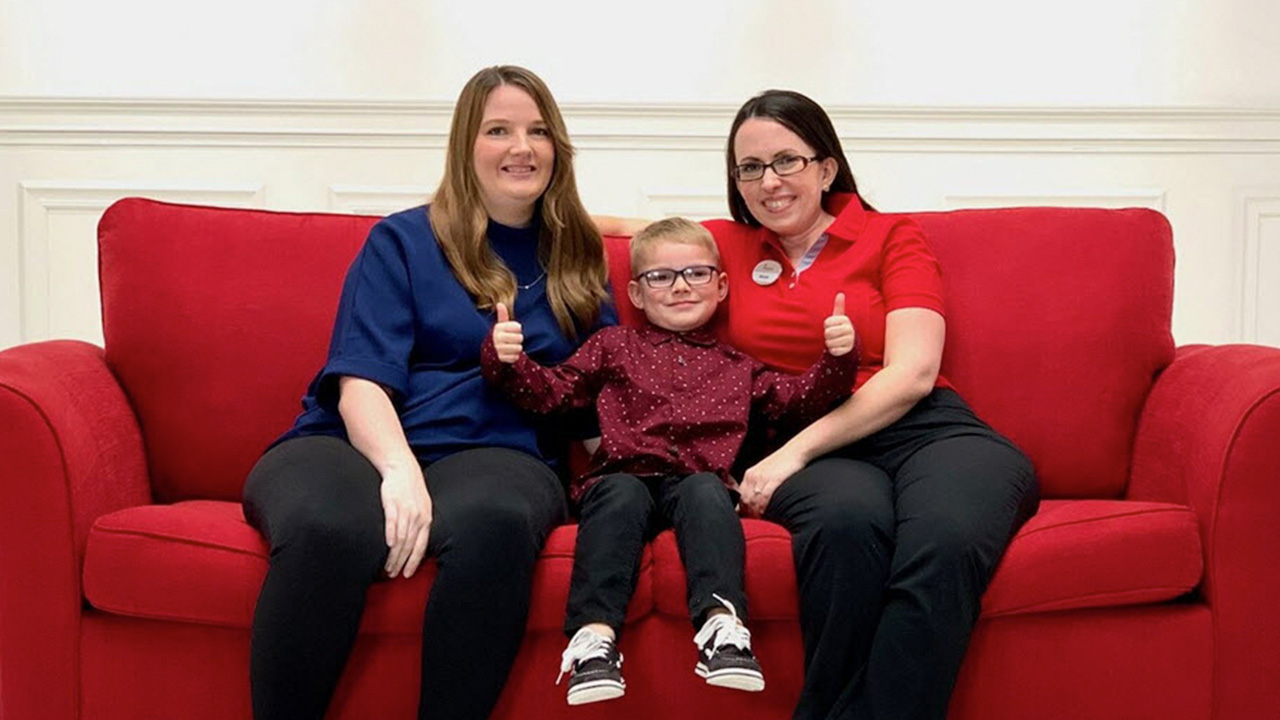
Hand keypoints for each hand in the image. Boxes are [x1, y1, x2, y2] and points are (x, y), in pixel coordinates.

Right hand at [380, 463, 431, 577]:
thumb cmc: (410, 489)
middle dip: (401, 563)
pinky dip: (391, 534)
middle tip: (392, 575)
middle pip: (410, 546)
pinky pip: (393, 522)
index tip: (407, 574)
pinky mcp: (393, 503)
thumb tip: (414, 543)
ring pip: (401, 538)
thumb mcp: (421, 506)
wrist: (401, 467)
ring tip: (386, 567)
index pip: (421, 546)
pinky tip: (388, 545)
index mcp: (426, 519)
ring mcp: (406, 510)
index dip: (414, 562)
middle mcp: (418, 517)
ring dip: (394, 555)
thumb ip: (419, 523)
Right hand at [493, 303, 523, 362]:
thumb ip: (502, 315)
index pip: (518, 327)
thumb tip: (500, 303)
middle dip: (518, 339)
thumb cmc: (501, 335)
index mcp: (498, 327)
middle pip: (520, 338)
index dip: (517, 329)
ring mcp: (498, 348)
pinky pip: (515, 357)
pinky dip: (514, 357)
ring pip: (518, 348)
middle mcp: (497, 337)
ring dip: (517, 349)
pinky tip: (509, 354)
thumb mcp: (501, 325)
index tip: (513, 330)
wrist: (491, 351)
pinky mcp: (501, 358)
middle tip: (513, 340)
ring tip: (511, 347)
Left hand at [738, 447, 805, 516]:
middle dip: (747, 514)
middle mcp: (753, 476)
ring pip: (753, 500)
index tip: (747, 518)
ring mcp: (762, 478)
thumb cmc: (783, 463)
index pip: (739, 496)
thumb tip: (755, 501)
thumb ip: (758, 485)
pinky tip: (766, 514)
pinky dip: (763, 507)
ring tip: (759, 522)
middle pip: (744, 500)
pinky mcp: (774, 479)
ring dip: (755, 513)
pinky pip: (764, 497)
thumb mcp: (765, 473)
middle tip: (753, 523)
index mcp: (749, 475)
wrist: (795, 451)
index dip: (741, 509)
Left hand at [824, 292, 855, 356]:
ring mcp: (849, 340)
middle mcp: (849, 329)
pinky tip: (837, 348)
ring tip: (835, 341)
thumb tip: (840, 293)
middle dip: (827, 335)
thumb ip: (839, 306)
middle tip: (833, 335)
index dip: (826, 326)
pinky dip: (833, 350)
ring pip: (829, 342)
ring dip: (829, 343)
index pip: (826, 322)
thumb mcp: (839, 317)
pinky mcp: (847, 350)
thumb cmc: (840, 328)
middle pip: (828, 333)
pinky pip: (833, 350)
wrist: (850, 343)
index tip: (832, 326)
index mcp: (845, 319)